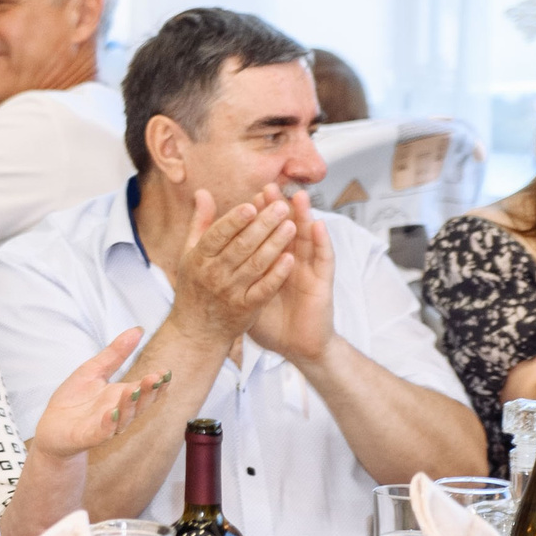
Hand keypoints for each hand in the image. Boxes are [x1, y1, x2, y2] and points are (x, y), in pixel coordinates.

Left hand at [31, 328, 167, 456]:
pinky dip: (109, 424)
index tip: (165, 372)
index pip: (145, 389)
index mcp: (122, 396)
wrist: (52, 428)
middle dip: (148, 392)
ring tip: (134, 390)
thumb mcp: (94, 370)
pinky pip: (102, 432)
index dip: (156, 383)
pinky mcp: (89, 436)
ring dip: (130, 405)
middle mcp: (119, 412)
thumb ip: (115, 353)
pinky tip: (112, 413)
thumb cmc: (75, 400)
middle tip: (155, 379)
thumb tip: (138, 330)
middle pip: (139, 404)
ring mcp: (105, 426)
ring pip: (124, 418)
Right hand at [166, 187, 297, 348]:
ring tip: (291, 225)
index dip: (234, 220)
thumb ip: (200, 222)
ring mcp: (231, 292)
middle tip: (282, 207)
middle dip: (263, 225)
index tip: (252, 204)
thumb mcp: (190, 253)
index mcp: (199, 258)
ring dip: (275, 244)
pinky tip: (291, 258)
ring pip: (256, 264)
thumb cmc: (194, 285)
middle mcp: (214, 274)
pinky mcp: (246, 308)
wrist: (196, 330)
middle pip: (241, 246)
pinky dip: (277, 274)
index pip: (218, 235)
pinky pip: (264, 289)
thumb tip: (203, 192)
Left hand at [245, 195, 334, 364]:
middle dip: (278, 209)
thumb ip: (233, 273)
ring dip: (304, 216)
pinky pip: (323, 259)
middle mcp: (293, 261)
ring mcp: (309, 270)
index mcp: (273, 263)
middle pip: (287, 229)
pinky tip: (318, 225)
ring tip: (297, 196)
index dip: (260, 217)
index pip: (266, 234)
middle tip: (270, 188)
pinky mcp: (323, 282)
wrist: (296, 347)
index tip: (250, 198)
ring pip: (307, 237)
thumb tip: (212, 259)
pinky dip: (322, 241)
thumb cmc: (271, 321)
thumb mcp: (247, 295)